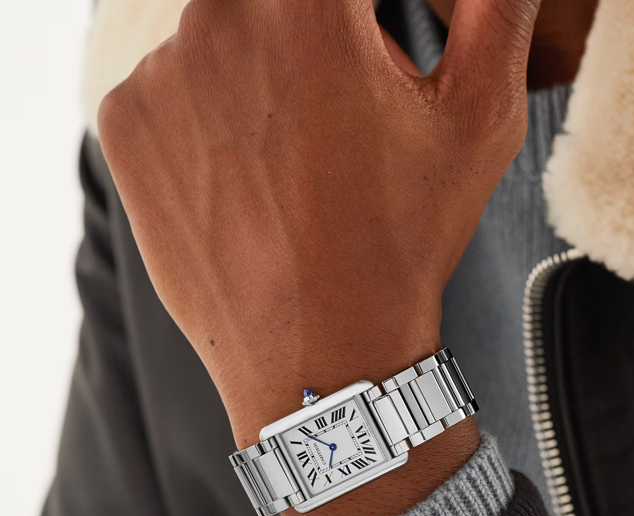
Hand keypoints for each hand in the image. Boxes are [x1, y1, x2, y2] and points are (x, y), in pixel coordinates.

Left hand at [97, 0, 539, 515]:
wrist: (319, 351)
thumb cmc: (398, 246)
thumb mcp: (479, 119)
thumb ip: (495, 8)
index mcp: (307, 4)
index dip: (361, 22)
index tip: (366, 64)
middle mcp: (219, 19)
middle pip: (276, 2)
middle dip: (316, 37)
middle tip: (343, 113)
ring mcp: (161, 74)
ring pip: (223, 41)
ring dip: (261, 78)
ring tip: (297, 162)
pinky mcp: (124, 124)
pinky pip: (172, 88)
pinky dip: (210, 118)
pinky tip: (248, 180)